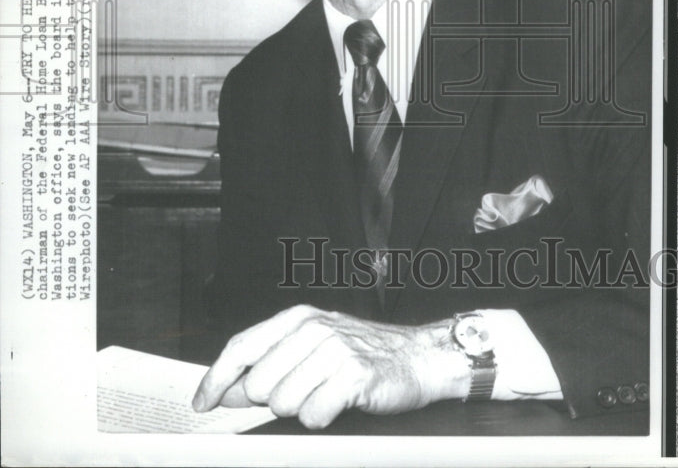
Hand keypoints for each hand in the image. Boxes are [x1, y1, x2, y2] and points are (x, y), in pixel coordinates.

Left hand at [192, 304, 469, 428]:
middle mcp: (313, 329)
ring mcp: (334, 350)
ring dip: (301, 409)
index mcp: (298, 319)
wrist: (418, 357)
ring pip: (283, 403)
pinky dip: (323, 418)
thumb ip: (271, 364)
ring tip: (326, 393)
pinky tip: (339, 403)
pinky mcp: (353, 375)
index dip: (216, 377)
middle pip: (259, 384)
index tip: (201, 401)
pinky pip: (314, 415)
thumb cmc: (363, 353)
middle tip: (304, 390)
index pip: (242, 346)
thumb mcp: (313, 347)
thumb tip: (229, 389)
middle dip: (273, 400)